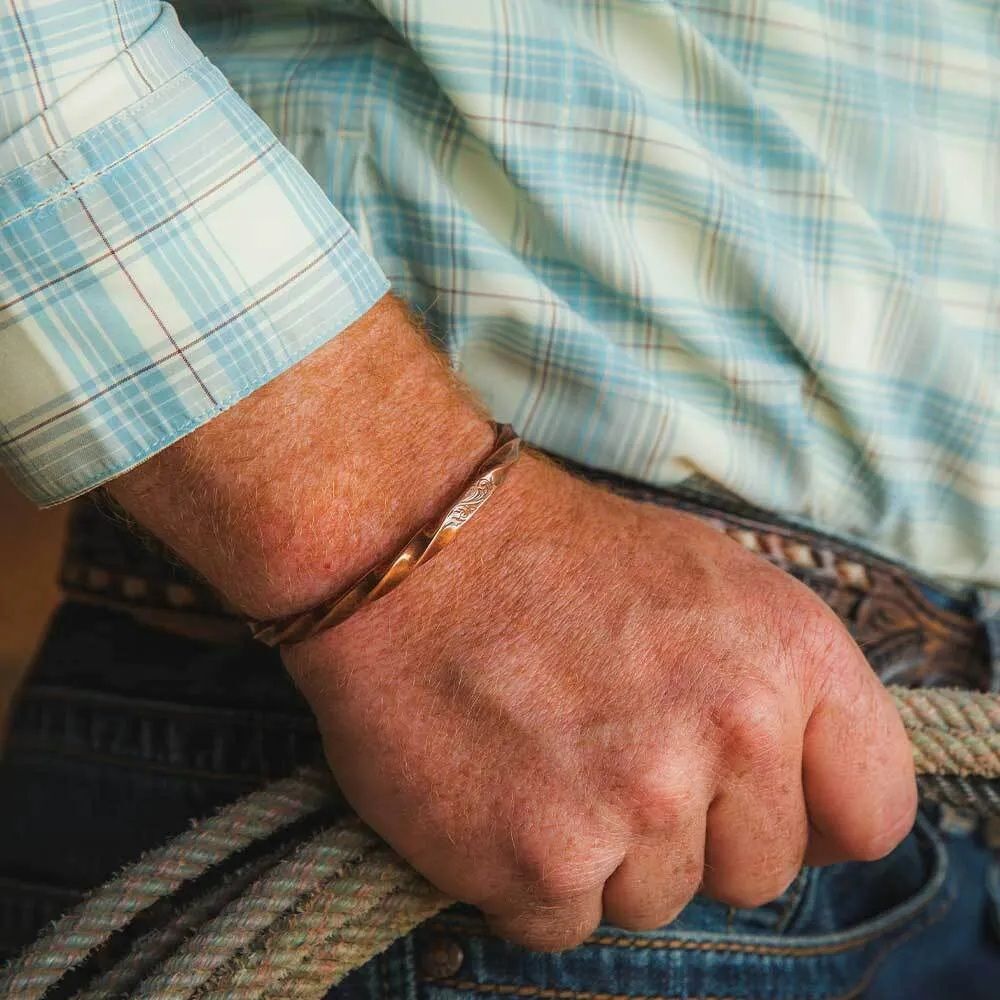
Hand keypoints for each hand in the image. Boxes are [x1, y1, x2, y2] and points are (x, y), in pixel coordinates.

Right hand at [284, 452, 916, 950]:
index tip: (757, 803)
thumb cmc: (554, 554)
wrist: (413, 547)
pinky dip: (527, 878)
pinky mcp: (544, 859)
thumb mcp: (710, 577)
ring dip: (603, 853)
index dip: (816, 816)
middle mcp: (732, 735)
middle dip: (694, 833)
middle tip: (612, 754)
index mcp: (789, 658)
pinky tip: (498, 793)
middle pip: (760, 872)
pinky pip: (565, 922)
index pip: (873, 810)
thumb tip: (810, 791)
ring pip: (657, 902)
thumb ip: (783, 687)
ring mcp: (639, 803)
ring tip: (544, 758)